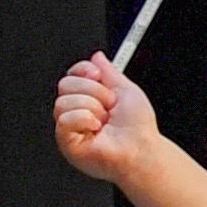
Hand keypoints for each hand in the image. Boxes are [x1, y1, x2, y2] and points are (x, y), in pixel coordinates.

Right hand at [54, 55, 156, 181]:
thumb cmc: (138, 127)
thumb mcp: (126, 90)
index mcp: (88, 98)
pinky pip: (64, 119)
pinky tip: (96, 128)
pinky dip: (84, 119)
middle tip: (110, 106)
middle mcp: (76, 111)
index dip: (83, 71)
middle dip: (94, 91)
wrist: (143, 149)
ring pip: (64, 101)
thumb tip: (97, 57)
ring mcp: (69, 127)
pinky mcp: (66, 142)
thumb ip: (109, 72)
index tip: (97, 75)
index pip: (71, 75)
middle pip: (65, 84)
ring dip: (92, 107)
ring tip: (104, 120)